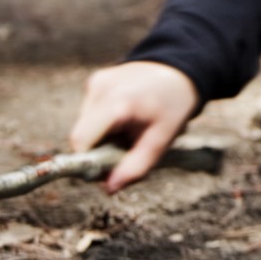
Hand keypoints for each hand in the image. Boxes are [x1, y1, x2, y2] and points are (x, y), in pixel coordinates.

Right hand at [68, 61, 198, 191]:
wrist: (179, 70)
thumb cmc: (173, 106)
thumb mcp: (161, 140)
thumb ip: (135, 167)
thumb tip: (109, 189)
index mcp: (118, 102)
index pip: (81, 141)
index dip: (90, 161)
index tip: (109, 167)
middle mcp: (101, 88)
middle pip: (81, 136)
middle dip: (98, 150)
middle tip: (125, 148)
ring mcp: (97, 82)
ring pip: (84, 126)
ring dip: (101, 136)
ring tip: (129, 129)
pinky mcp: (96, 81)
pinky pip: (90, 113)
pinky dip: (103, 122)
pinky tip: (125, 116)